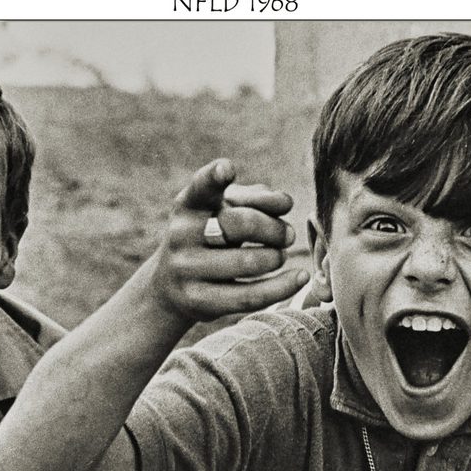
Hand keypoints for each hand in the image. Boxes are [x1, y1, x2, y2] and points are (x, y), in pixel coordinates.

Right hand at [154, 158, 307, 321]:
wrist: (171, 285)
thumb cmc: (210, 237)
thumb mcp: (224, 211)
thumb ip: (255, 199)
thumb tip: (284, 203)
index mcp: (188, 204)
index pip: (200, 187)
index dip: (213, 176)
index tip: (228, 168)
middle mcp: (181, 234)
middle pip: (241, 224)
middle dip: (274, 229)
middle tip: (288, 235)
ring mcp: (186, 269)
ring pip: (248, 262)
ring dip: (276, 257)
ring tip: (280, 255)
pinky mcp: (199, 301)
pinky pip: (250, 296)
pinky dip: (281, 287)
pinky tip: (299, 278)